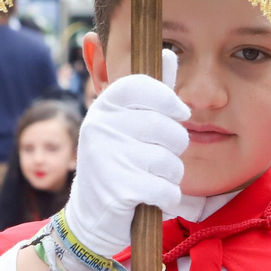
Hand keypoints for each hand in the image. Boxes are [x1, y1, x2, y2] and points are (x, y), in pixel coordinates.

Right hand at [62, 50, 188, 258]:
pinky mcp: (118, 190)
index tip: (180, 114)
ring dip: (171, 177)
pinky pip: (166, 189)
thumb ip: (150, 94)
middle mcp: (101, 127)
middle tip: (162, 159)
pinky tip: (154, 200)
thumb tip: (170, 53)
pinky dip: (167, 199)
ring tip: (154, 180)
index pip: (143, 86)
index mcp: (104, 107)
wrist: (91, 217)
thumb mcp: (126, 126)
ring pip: (170, 162)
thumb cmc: (116, 165)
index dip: (169, 99)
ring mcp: (108, 158)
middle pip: (168, 128)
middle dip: (176, 148)